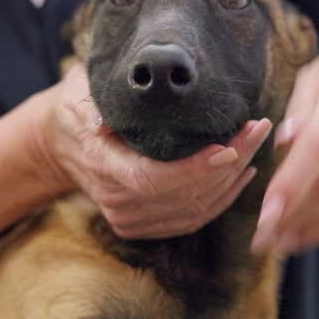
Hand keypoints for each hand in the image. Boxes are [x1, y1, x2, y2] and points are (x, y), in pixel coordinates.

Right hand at [43, 65, 270, 238]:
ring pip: (195, 209)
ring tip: (255, 143)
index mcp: (102, 164)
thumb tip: (107, 116)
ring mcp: (128, 218)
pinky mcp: (142, 226)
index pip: (152, 178)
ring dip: (232, 178)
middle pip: (184, 193)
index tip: (227, 147)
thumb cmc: (79, 106)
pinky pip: (192, 220)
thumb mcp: (82, 91)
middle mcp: (116, 199)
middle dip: (229, 162)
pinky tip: (242, 173)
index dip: (194, 168)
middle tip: (258, 128)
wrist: (61, 143)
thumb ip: (99, 101)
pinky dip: (222, 198)